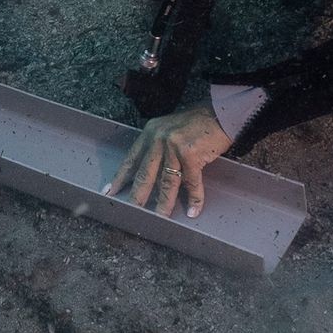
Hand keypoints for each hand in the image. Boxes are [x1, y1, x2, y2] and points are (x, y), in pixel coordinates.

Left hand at [105, 103, 232, 220]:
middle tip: (131, 212)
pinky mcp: (192, 155)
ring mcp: (175, 147)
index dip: (121, 178)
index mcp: (151, 133)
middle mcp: (159, 139)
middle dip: (137, 196)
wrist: (222, 113)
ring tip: (160, 218)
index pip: (131, 159)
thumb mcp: (170, 128)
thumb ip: (158, 145)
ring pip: (166, 182)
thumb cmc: (198, 122)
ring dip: (164, 204)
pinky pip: (192, 183)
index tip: (110, 191)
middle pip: (145, 174)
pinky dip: (194, 198)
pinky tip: (193, 211)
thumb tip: (151, 171)